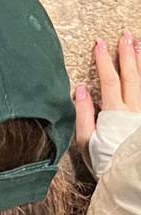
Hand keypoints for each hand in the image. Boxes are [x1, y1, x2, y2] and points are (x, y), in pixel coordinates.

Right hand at [75, 31, 140, 176]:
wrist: (129, 179)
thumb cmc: (104, 161)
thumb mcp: (85, 141)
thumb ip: (83, 113)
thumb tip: (80, 88)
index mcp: (114, 112)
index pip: (109, 79)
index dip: (104, 60)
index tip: (100, 43)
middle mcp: (133, 109)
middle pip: (131, 75)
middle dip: (128, 54)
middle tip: (126, 36)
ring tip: (140, 45)